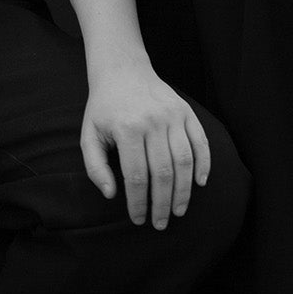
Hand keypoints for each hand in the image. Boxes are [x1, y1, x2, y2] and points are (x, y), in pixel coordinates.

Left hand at [80, 60, 210, 228]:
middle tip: (161, 223)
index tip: (139, 220)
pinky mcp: (186, 111)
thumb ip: (95, 166)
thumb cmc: (104, 108)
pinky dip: (204, 164)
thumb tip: (112, 194)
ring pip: (184, 161)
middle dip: (162, 204)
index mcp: (127, 129)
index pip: (136, 177)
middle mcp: (153, 122)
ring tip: (179, 210)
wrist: (123, 70)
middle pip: (163, 173)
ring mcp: (173, 115)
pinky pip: (200, 142)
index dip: (139, 203)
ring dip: (184, 191)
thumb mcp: (89, 135)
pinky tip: (199, 183)